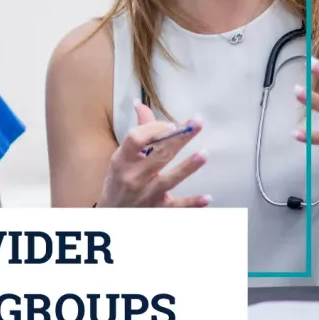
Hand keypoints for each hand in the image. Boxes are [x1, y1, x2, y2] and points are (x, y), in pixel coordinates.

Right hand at [95, 101, 210, 207]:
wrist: (111, 214)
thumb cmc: (118, 181)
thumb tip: (141, 104)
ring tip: (204, 154)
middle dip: (179, 138)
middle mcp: (133, 177)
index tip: (172, 123)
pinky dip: (192, 203)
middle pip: (159, 154)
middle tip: (197, 124)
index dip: (154, 128)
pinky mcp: (158, 210)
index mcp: (122, 161)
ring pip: (169, 180)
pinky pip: (177, 207)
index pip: (136, 139)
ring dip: (187, 167)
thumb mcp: (122, 157)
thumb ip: (138, 132)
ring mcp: (146, 195)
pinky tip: (207, 198)